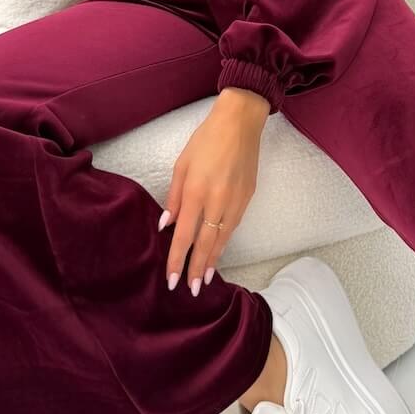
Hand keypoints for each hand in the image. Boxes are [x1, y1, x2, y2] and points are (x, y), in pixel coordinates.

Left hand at [158, 93, 268, 293]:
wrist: (240, 122)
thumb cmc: (205, 140)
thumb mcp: (181, 165)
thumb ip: (174, 197)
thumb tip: (167, 225)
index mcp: (196, 191)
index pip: (184, 236)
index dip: (178, 260)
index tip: (172, 280)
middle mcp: (217, 201)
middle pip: (205, 244)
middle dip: (197, 269)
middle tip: (191, 291)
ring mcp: (235, 201)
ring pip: (223, 239)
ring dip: (213, 260)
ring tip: (205, 279)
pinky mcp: (248, 197)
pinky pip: (233, 226)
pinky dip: (224, 242)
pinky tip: (218, 251)